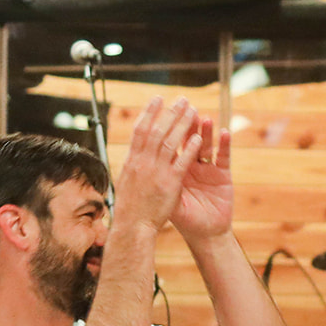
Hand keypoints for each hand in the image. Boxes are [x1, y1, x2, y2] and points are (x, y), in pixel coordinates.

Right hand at [112, 97, 202, 233]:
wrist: (133, 226)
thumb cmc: (130, 206)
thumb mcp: (126, 180)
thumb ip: (134, 164)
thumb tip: (135, 150)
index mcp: (132, 160)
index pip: (140, 130)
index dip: (149, 113)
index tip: (157, 99)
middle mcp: (143, 162)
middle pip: (158, 131)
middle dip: (170, 113)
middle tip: (182, 99)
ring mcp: (157, 172)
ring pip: (171, 142)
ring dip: (183, 124)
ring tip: (194, 111)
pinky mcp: (170, 184)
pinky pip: (182, 162)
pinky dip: (190, 149)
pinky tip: (199, 138)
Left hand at [171, 117, 233, 243]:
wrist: (206, 234)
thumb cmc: (186, 220)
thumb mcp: (169, 203)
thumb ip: (161, 186)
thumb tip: (143, 169)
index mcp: (174, 170)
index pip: (170, 144)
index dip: (167, 129)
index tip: (164, 113)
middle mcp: (190, 166)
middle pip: (187, 140)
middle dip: (186, 123)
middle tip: (185, 107)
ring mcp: (207, 169)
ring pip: (205, 144)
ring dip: (204, 131)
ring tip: (203, 118)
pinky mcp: (223, 175)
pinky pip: (223, 156)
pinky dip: (224, 144)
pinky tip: (223, 132)